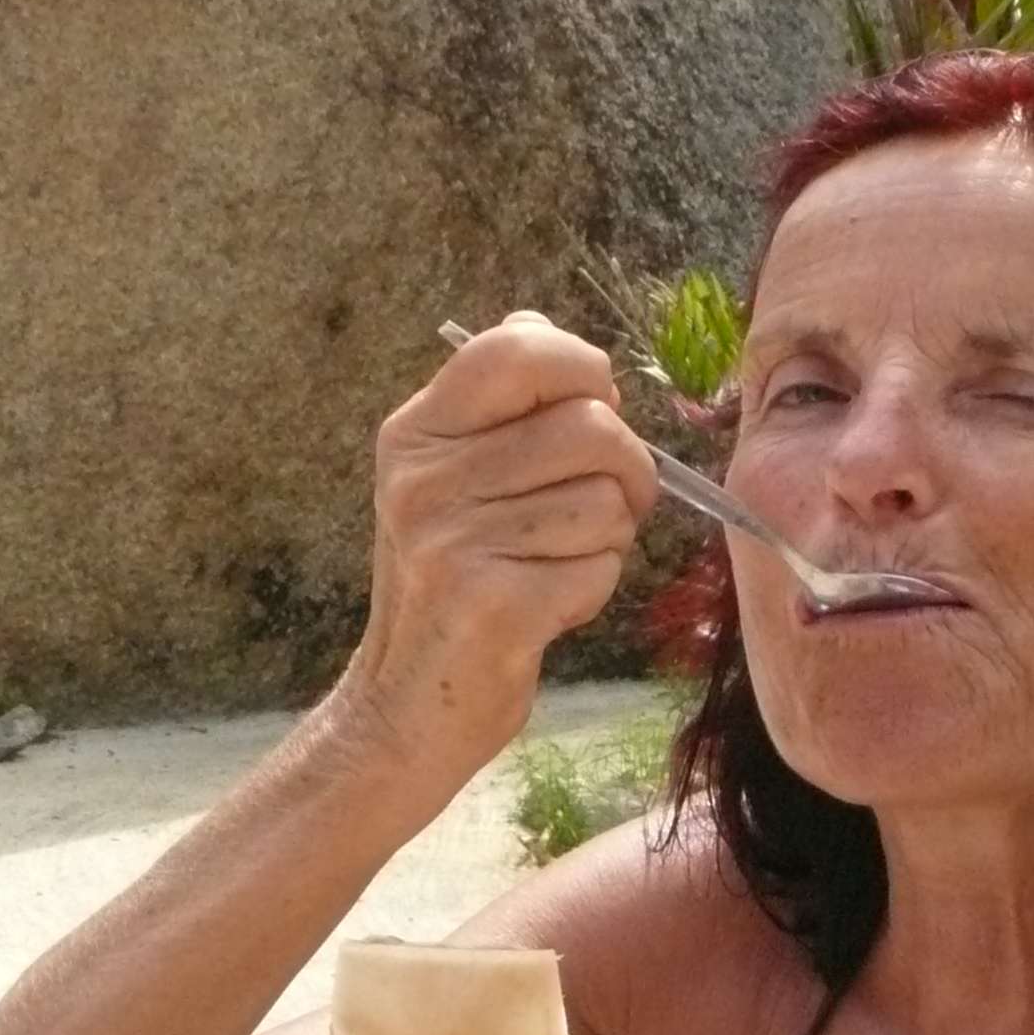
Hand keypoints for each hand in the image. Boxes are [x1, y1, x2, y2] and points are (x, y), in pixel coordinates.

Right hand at [328, 311, 659, 783]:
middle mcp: (425, 478)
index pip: (518, 347)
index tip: (592, 412)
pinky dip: (592, 590)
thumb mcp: (449, 480)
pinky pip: (598, 567)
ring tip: (556, 563)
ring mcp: (453, 541)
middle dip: (626, 471)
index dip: (584, 371)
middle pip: (593, 426)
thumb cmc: (453, 584)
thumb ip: (496, 408)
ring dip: (607, 539)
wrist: (407, 705)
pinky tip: (546, 609)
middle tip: (602, 509)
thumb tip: (541, 329)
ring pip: (606, 500)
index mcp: (417, 432)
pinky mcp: (493, 604)